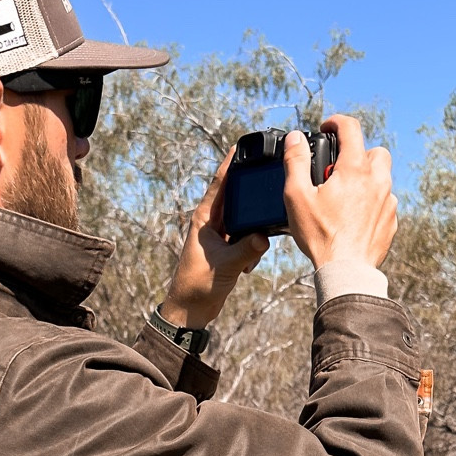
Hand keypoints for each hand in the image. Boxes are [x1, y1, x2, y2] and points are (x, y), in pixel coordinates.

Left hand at [158, 149, 268, 329]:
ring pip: (242, 218)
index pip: (219, 186)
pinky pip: (245, 236)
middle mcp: (210, 223)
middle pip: (233, 197)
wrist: (190, 309)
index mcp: (203, 220)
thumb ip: (245, 250)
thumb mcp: (225, 266)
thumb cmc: (198, 285)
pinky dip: (252, 244)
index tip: (237, 146)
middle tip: (265, 175)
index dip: (228, 165)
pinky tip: (251, 260)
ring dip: (252, 224)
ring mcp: (219, 235)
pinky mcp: (226, 248)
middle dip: (247, 190)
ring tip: (260, 229)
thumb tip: (263, 236)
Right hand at [283, 116, 395, 271]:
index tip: (327, 127)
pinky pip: (385, 202)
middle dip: (358, 153)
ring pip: (382, 177)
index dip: (336, 122)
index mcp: (355, 169)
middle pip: (375, 152)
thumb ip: (295, 162)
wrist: (346, 271)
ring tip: (346, 195)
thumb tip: (294, 139)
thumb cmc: (320, 235)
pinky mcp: (391, 221)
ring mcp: (388, 201)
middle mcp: (377, 180)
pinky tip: (355, 216)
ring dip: (366, 178)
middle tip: (339, 169)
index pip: (351, 128)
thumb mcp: (297, 196)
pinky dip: (372, 202)